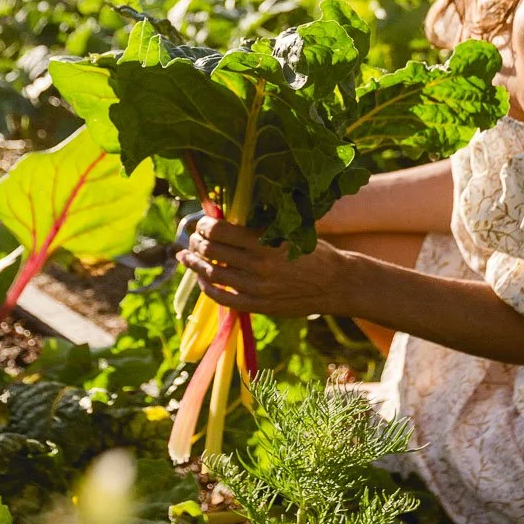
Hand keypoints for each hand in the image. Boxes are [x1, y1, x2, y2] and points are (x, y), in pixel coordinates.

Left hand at [179, 216, 346, 318]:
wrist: (337, 284)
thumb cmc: (315, 251)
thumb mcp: (291, 231)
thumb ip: (260, 227)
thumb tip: (226, 217)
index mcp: (266, 243)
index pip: (220, 231)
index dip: (204, 225)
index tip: (201, 222)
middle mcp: (259, 266)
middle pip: (211, 252)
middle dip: (196, 242)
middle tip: (193, 237)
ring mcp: (257, 289)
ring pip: (213, 274)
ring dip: (195, 264)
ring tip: (187, 256)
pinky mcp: (259, 306)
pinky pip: (222, 298)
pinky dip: (207, 287)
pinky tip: (202, 279)